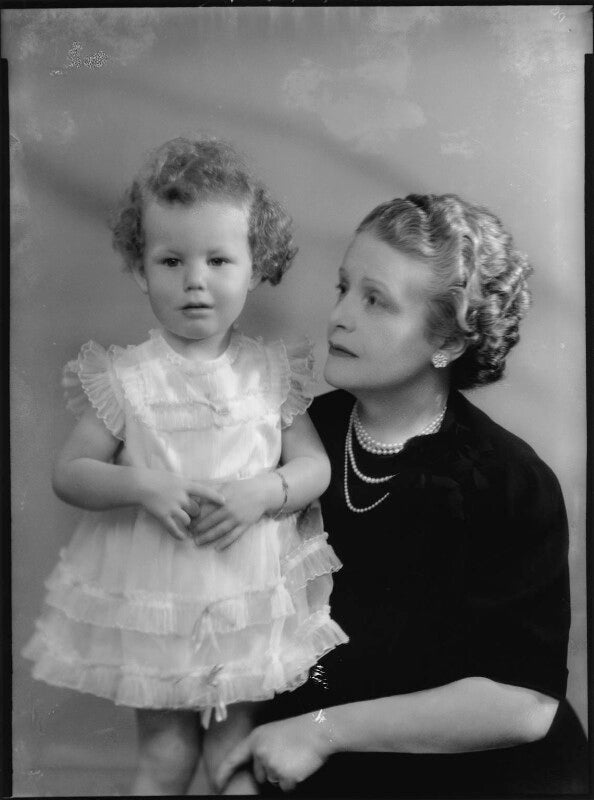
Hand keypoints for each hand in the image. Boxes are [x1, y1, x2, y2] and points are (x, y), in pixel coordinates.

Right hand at [135, 468, 224, 541]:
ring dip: (188, 523)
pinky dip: (179, 534)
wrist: (141, 484)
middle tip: (196, 516)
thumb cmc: (157, 478)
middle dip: (196, 514)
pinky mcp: (163, 516)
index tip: (225, 502)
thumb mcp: (175, 478)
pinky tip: (183, 538)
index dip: (215, 497)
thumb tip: (197, 488)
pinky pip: (174, 528)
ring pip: (187, 520)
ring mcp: (172, 507)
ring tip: (188, 525)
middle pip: (196, 509)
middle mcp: (180, 496)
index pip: (204, 491)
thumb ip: (186, 485)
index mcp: (184, 485)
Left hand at [190, 475, 271, 550]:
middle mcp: (228, 509)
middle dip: (198, 528)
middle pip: (209, 521)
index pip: (204, 509)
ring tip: (197, 542)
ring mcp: (237, 518)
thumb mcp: (225, 486)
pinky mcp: (244, 525)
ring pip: (219, 530)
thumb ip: (211, 491)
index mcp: (222, 499)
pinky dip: (225, 542)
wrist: (262, 493)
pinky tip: (217, 548)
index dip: (195, 516)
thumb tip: (197, 496)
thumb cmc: (242, 488)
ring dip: (207, 537)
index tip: (187, 521)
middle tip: (189, 533)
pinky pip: (233, 536)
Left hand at [215, 715, 332, 792]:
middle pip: (259, 774)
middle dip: (271, 770)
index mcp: (255, 739)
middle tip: (287, 755)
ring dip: (283, 775)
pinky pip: (285, 787)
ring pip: (273, 781)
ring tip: (294, 758)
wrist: (318, 730)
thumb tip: (257, 768)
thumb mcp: (273, 733)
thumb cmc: (298, 731)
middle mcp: (260, 752)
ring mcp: (271, 765)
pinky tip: (299, 765)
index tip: (216, 784)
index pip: (233, 758)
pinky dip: (293, 781)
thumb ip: (261, 748)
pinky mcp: (284, 776)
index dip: (223, 773)